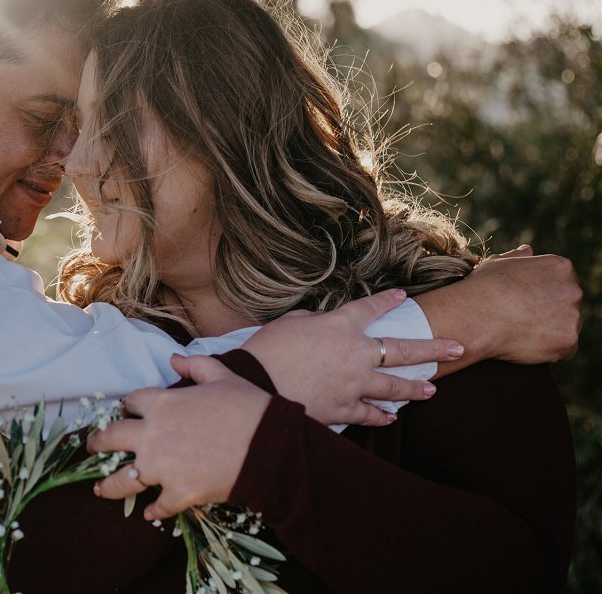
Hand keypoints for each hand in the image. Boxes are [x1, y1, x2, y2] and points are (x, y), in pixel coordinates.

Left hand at [88, 354, 269, 520]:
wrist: (270, 446)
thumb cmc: (248, 406)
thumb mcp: (221, 375)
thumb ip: (194, 365)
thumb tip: (173, 358)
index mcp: (162, 404)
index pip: (131, 402)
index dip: (126, 406)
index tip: (123, 412)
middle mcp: (153, 435)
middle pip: (112, 438)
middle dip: (97, 442)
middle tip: (90, 446)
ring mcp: (163, 468)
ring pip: (123, 480)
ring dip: (109, 486)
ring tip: (99, 489)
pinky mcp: (179, 493)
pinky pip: (158, 506)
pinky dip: (153, 510)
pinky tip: (149, 513)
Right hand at [243, 289, 463, 426]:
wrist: (256, 387)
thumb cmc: (265, 350)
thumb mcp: (287, 324)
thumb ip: (312, 321)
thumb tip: (322, 323)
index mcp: (339, 326)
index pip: (370, 308)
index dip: (387, 300)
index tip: (402, 296)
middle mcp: (355, 354)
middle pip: (402, 350)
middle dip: (434, 348)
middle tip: (458, 347)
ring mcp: (353, 384)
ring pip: (394, 387)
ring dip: (415, 388)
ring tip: (432, 390)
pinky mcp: (344, 409)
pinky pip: (370, 414)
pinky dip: (381, 416)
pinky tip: (392, 417)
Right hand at [415, 245, 581, 365]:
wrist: (474, 316)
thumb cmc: (482, 288)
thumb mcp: (497, 264)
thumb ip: (517, 258)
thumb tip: (528, 250)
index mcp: (559, 266)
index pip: (561, 283)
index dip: (541, 294)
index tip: (524, 302)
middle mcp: (572, 289)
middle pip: (568, 304)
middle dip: (550, 312)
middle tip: (521, 319)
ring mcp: (573, 315)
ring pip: (567, 327)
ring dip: (550, 331)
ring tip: (521, 331)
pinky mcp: (569, 340)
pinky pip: (565, 349)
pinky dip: (550, 350)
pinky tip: (527, 344)